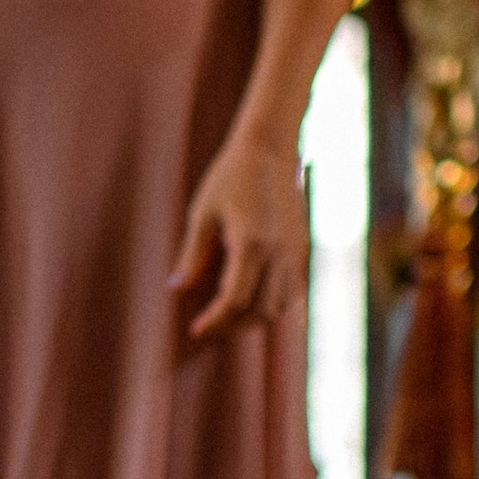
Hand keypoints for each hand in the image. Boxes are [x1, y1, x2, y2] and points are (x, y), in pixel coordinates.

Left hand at [170, 129, 308, 335]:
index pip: (235, 299)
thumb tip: (177, 288)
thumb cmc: (230, 176)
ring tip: (229, 318)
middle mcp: (278, 252)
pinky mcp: (302, 248)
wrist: (270, 149)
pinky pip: (293, 291)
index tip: (196, 329)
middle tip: (209, 326)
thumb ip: (192, 255)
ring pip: (281, 306)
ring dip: (256, 320)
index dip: (215, 321)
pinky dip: (274, 304)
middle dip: (233, 326)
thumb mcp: (203, 214)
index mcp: (250, 243)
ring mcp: (294, 251)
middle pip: (260, 311)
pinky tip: (253, 302)